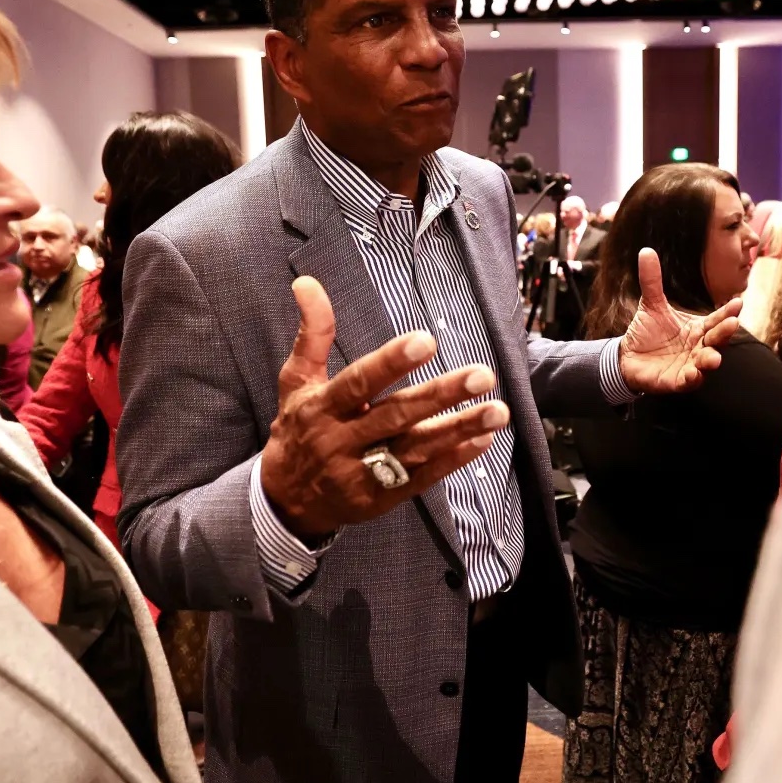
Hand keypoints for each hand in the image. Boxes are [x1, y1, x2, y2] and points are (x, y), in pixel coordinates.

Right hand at [259, 277, 510, 543]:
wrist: (283, 501)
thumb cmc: (298, 429)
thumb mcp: (297, 382)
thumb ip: (313, 334)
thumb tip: (306, 282)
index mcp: (322, 407)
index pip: (359, 382)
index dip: (390, 363)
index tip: (426, 341)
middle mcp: (342, 441)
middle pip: (396, 416)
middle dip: (441, 395)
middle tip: (482, 375)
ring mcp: (361, 474)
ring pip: (416, 449)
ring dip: (459, 429)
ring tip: (498, 411)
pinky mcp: (380, 500)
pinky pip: (421, 478)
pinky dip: (453, 460)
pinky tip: (482, 440)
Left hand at [619, 247, 742, 393]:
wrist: (628, 357)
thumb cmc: (647, 332)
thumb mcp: (650, 304)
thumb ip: (652, 280)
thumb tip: (646, 250)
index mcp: (698, 328)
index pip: (717, 319)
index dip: (728, 312)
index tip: (738, 303)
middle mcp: (699, 346)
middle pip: (717, 340)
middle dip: (725, 333)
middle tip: (733, 324)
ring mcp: (691, 365)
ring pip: (707, 363)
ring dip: (711, 360)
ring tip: (714, 358)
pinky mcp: (678, 381)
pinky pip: (690, 381)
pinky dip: (693, 378)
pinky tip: (693, 373)